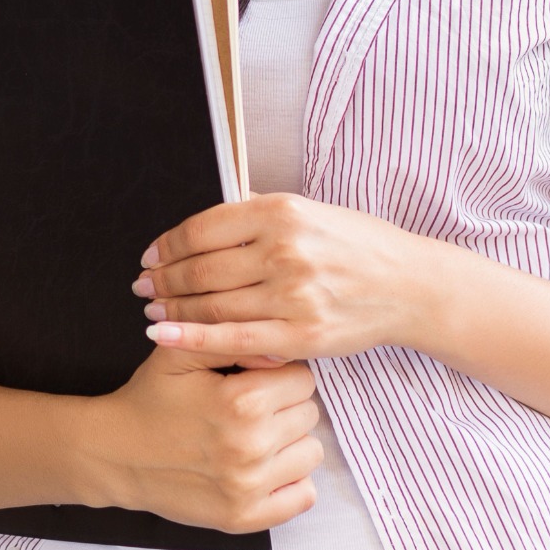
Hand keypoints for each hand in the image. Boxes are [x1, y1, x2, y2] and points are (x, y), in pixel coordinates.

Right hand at [84, 346, 320, 533]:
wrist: (116, 454)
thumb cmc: (151, 397)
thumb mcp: (181, 352)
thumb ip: (230, 338)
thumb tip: (280, 346)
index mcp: (240, 401)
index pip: (302, 378)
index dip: (280, 373)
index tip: (257, 378)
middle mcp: (250, 447)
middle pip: (309, 413)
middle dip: (286, 404)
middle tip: (252, 406)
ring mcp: (249, 487)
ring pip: (311, 452)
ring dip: (290, 441)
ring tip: (257, 434)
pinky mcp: (245, 518)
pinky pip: (303, 495)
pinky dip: (291, 479)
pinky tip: (264, 465)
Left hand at [133, 192, 426, 362]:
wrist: (408, 286)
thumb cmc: (356, 244)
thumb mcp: (310, 210)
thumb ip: (260, 211)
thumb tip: (214, 216)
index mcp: (281, 211)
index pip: (204, 228)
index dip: (168, 245)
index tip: (150, 255)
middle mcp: (284, 250)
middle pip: (202, 268)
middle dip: (163, 279)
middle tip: (141, 285)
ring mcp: (292, 295)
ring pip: (212, 304)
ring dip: (172, 308)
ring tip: (152, 310)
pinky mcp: (300, 335)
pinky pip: (233, 339)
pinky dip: (191, 339)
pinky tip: (163, 337)